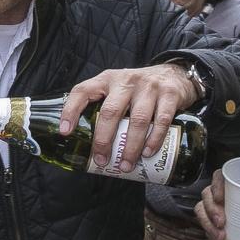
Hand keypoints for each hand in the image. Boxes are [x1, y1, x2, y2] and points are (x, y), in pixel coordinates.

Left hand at [58, 63, 197, 173]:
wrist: (174, 74)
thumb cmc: (138, 89)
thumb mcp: (117, 89)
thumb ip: (103, 107)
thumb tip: (84, 144)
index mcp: (107, 80)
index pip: (83, 91)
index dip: (71, 111)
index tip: (65, 132)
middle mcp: (126, 81)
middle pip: (111, 111)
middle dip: (104, 140)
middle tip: (102, 160)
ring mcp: (149, 87)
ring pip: (137, 120)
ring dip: (130, 147)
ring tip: (126, 165)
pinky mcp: (169, 95)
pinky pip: (161, 121)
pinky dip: (154, 140)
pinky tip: (148, 153)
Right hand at [195, 169, 239, 239]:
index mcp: (238, 182)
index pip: (220, 176)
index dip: (216, 185)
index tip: (220, 199)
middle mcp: (224, 193)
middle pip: (207, 195)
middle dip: (211, 209)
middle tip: (221, 223)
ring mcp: (217, 208)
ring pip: (202, 211)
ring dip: (208, 225)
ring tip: (221, 237)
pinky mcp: (214, 224)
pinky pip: (206, 228)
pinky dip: (212, 237)